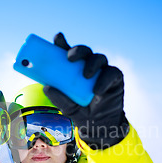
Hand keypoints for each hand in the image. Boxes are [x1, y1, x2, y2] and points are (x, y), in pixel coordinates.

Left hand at [43, 32, 128, 148]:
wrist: (100, 124)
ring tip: (86, 75)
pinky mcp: (115, 78)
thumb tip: (47, 87)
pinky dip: (104, 80)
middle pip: (84, 51)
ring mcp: (102, 71)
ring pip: (99, 58)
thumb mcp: (67, 107)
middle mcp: (88, 66)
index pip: (67, 52)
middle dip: (77, 51)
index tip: (57, 38)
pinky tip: (97, 90)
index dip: (62, 43)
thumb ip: (58, 98)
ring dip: (92, 64)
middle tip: (69, 58)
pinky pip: (111, 73)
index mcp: (74, 69)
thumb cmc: (81, 111)